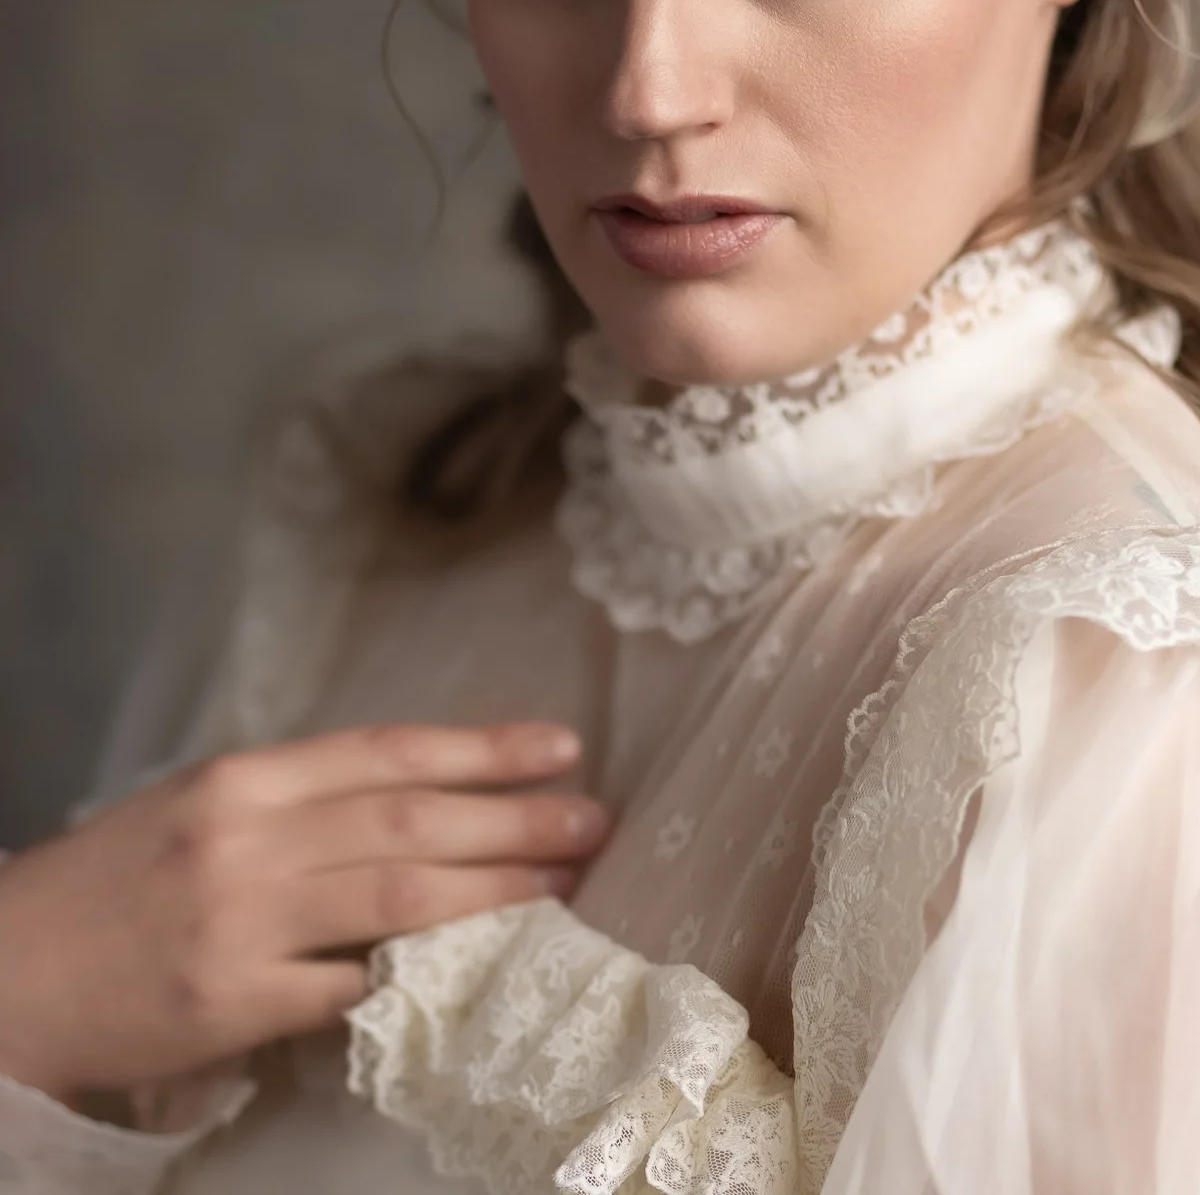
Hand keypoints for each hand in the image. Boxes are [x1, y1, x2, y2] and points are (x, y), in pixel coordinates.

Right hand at [0, 721, 610, 1099]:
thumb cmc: (115, 884)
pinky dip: (415, 976)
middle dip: (513, 818)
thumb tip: (420, 802)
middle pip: (407, 819)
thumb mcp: (201, 808)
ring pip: (396, 899)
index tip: (560, 745)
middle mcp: (248, 837)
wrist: (11, 968)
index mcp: (245, 779)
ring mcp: (241, 921)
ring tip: (564, 884)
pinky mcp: (230, 1002)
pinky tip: (477, 969)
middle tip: (593, 818)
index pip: (386, 752)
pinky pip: (346, 989)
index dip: (481, 748)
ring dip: (493, 890)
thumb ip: (300, 802)